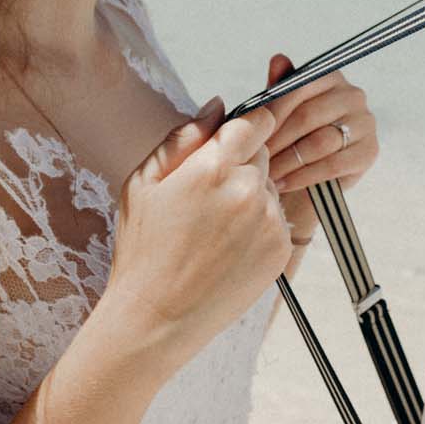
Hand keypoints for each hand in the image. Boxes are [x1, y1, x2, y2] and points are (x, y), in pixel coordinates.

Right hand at [103, 97, 290, 353]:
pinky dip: (259, 227)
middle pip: (263, 154)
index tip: (238, 136)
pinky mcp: (281, 248)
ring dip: (251, 196)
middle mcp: (248, 189)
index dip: (246, 126)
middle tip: (207, 197)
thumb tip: (218, 105)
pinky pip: (277, 220)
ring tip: (213, 230)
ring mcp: (269, 221)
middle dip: (241, 164)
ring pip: (270, 188)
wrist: (156, 317)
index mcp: (213, 166)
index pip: (254, 122)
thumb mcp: (143, 183)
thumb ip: (184, 137)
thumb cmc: (143, 249)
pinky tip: (227, 248)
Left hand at [259, 54, 379, 234]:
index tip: (250, 133)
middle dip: (277, 140)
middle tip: (253, 158)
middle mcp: (353, 95)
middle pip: (308, 116)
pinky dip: (305, 176)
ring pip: (319, 142)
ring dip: (288, 161)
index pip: (297, 89)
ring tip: (266, 173)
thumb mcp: (281, 113)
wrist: (310, 178)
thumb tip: (278, 60)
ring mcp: (365, 123)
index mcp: (330, 77)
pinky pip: (333, 165)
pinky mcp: (369, 151)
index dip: (271, 114)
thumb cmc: (294, 139)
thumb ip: (280, 88)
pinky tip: (285, 183)